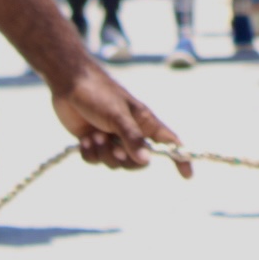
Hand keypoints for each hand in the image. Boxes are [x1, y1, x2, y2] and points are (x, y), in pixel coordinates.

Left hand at [50, 59, 193, 178]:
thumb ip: (132, 138)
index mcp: (145, 123)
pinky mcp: (94, 142)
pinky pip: (96, 161)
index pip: (169, 142)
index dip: (180, 158)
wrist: (70, 84)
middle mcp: (131, 133)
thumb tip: (146, 161)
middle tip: (113, 145)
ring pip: (114, 163)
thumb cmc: (100, 94)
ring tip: (94, 136)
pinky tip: (84, 138)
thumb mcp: (118, 116)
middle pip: (136, 162)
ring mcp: (112, 138)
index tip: (188, 176)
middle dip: (122, 157)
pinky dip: (89, 152)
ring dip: (102, 152)